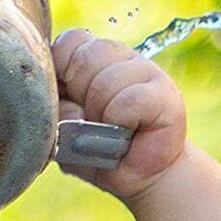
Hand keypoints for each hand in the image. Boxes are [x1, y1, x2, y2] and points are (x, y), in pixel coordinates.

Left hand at [51, 29, 187, 200]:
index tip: (72, 100)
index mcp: (95, 56)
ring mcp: (147, 71)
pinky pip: (130, 99)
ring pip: (106, 81)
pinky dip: (121, 120)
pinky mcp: (166, 95)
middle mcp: (122, 57)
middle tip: (95, 121)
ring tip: (113, 130)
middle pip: (85, 58)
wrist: (144, 179)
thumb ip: (54, 113)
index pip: (70, 42)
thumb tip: (67, 108)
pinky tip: (129, 132)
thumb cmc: (103, 152)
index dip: (62, 71)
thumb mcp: (65, 133)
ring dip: (103, 114)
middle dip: (82, 97)